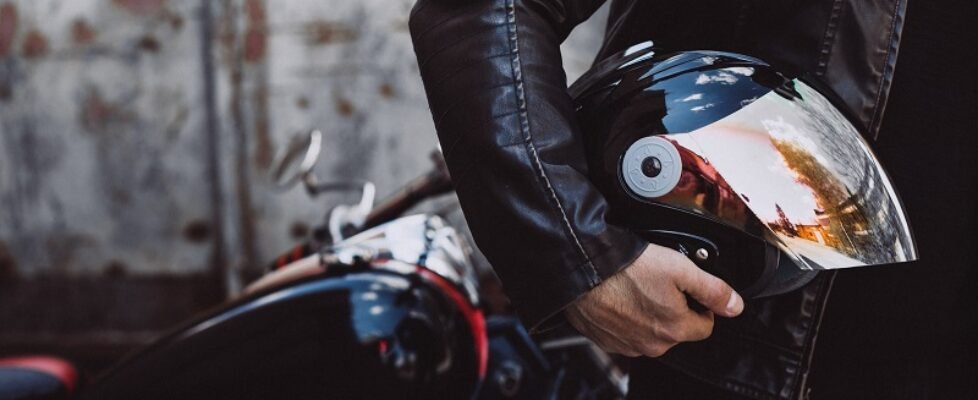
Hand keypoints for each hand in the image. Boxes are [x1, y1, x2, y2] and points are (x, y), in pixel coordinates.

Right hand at [565, 244, 743, 356]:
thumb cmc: (626, 267)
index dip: (699, 304)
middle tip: (657, 283)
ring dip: (648, 314)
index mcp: (674, 329)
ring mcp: (627, 345)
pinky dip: (626, 318)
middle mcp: (651, 344)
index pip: (705, 325)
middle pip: (677, 330)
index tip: (685, 289)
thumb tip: (735, 306)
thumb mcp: (680, 268)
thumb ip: (713, 289)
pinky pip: (626, 333)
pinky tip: (620, 297)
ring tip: (636, 288)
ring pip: (650, 332)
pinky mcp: (606, 341)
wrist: (583, 267)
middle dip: (673, 309)